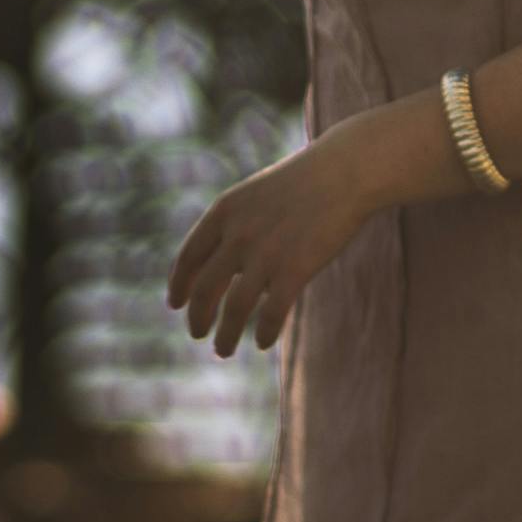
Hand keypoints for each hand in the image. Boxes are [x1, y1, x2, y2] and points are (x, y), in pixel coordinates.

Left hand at [167, 125, 389, 357]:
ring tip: (223, 350)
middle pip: (205, 288)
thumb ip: (235, 226)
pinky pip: (272, 314)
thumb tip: (220, 266)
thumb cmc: (304, 182)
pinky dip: (264, 332)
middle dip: (197, 317)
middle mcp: (238, 234)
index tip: (175, 304)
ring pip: (234, 309)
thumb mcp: (257, 195)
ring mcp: (266, 253)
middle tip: (197, 334)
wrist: (345, 171)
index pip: (188, 257)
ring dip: (225, 335)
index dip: (178, 285)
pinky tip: (263, 342)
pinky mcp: (295, 269)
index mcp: (224, 211)